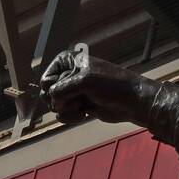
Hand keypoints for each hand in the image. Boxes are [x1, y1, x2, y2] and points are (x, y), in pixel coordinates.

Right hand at [39, 48, 155, 124]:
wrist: (132, 102)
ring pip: (54, 105)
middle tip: (79, 98)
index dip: (56, 87)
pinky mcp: (78, 105)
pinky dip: (70, 117)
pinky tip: (84, 115)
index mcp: (67, 61)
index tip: (72, 87)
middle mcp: (67, 74)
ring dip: (67, 109)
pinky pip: (63, 114)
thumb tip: (52, 102)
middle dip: (61, 100)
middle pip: (47, 93)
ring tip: (83, 106)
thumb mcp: (85, 81)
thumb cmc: (112, 85)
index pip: (46, 79)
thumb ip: (62, 89)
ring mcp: (72, 91)